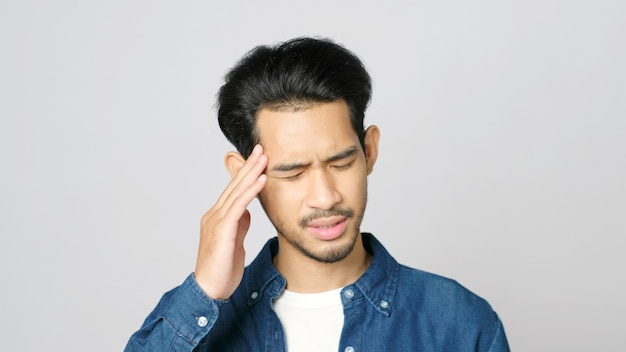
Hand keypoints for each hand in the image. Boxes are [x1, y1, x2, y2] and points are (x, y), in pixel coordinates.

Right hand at [194, 145, 267, 299]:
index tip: (258, 159)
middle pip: (234, 185)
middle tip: (261, 147)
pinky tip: (261, 180)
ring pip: (236, 191)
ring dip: (252, 172)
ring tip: (264, 157)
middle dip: (248, 165)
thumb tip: (247, 212)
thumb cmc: (222, 270)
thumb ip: (239, 225)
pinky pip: (239, 206)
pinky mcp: (222, 230)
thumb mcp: (235, 242)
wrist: (210, 290)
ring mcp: (216, 221)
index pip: (234, 190)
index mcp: (218, 217)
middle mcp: (214, 215)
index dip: (246, 173)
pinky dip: (251, 191)